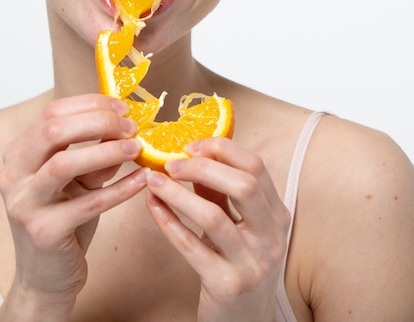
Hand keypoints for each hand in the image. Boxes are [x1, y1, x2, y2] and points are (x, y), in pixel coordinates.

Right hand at [0, 94, 146, 307]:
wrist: (46, 277)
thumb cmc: (64, 219)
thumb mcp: (78, 181)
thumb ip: (96, 155)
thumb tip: (126, 129)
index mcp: (20, 153)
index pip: (52, 112)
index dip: (91, 105)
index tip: (123, 107)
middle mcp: (14, 174)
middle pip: (53, 130)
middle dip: (98, 122)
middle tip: (131, 127)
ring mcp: (25, 203)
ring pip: (65, 163)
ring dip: (107, 151)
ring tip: (137, 148)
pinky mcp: (44, 231)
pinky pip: (89, 203)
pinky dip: (120, 188)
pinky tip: (142, 178)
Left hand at [145, 137, 289, 321]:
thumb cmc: (240, 265)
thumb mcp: (240, 226)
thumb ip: (222, 193)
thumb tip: (193, 157)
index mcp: (277, 214)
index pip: (256, 167)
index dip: (223, 150)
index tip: (192, 145)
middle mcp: (271, 236)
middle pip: (243, 185)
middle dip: (202, 167)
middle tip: (171, 163)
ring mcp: (252, 262)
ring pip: (214, 215)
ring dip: (178, 194)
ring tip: (153, 181)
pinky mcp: (227, 284)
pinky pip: (192, 247)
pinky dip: (169, 223)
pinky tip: (152, 206)